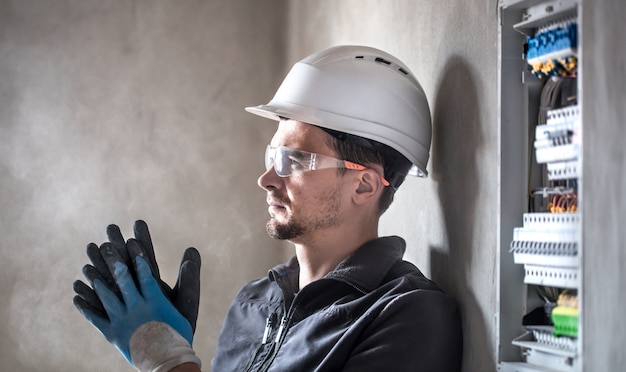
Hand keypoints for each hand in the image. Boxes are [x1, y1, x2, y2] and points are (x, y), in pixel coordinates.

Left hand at [75, 240, 200, 369]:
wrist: (167, 363)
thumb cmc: (179, 334)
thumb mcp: (188, 306)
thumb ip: (189, 279)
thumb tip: (193, 252)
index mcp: (155, 300)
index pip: (145, 272)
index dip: (138, 255)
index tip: (131, 240)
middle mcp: (137, 307)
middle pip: (123, 280)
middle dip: (113, 261)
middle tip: (105, 245)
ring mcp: (122, 321)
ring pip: (106, 296)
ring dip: (95, 280)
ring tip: (87, 267)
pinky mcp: (112, 334)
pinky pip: (95, 318)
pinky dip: (85, 307)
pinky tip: (76, 296)